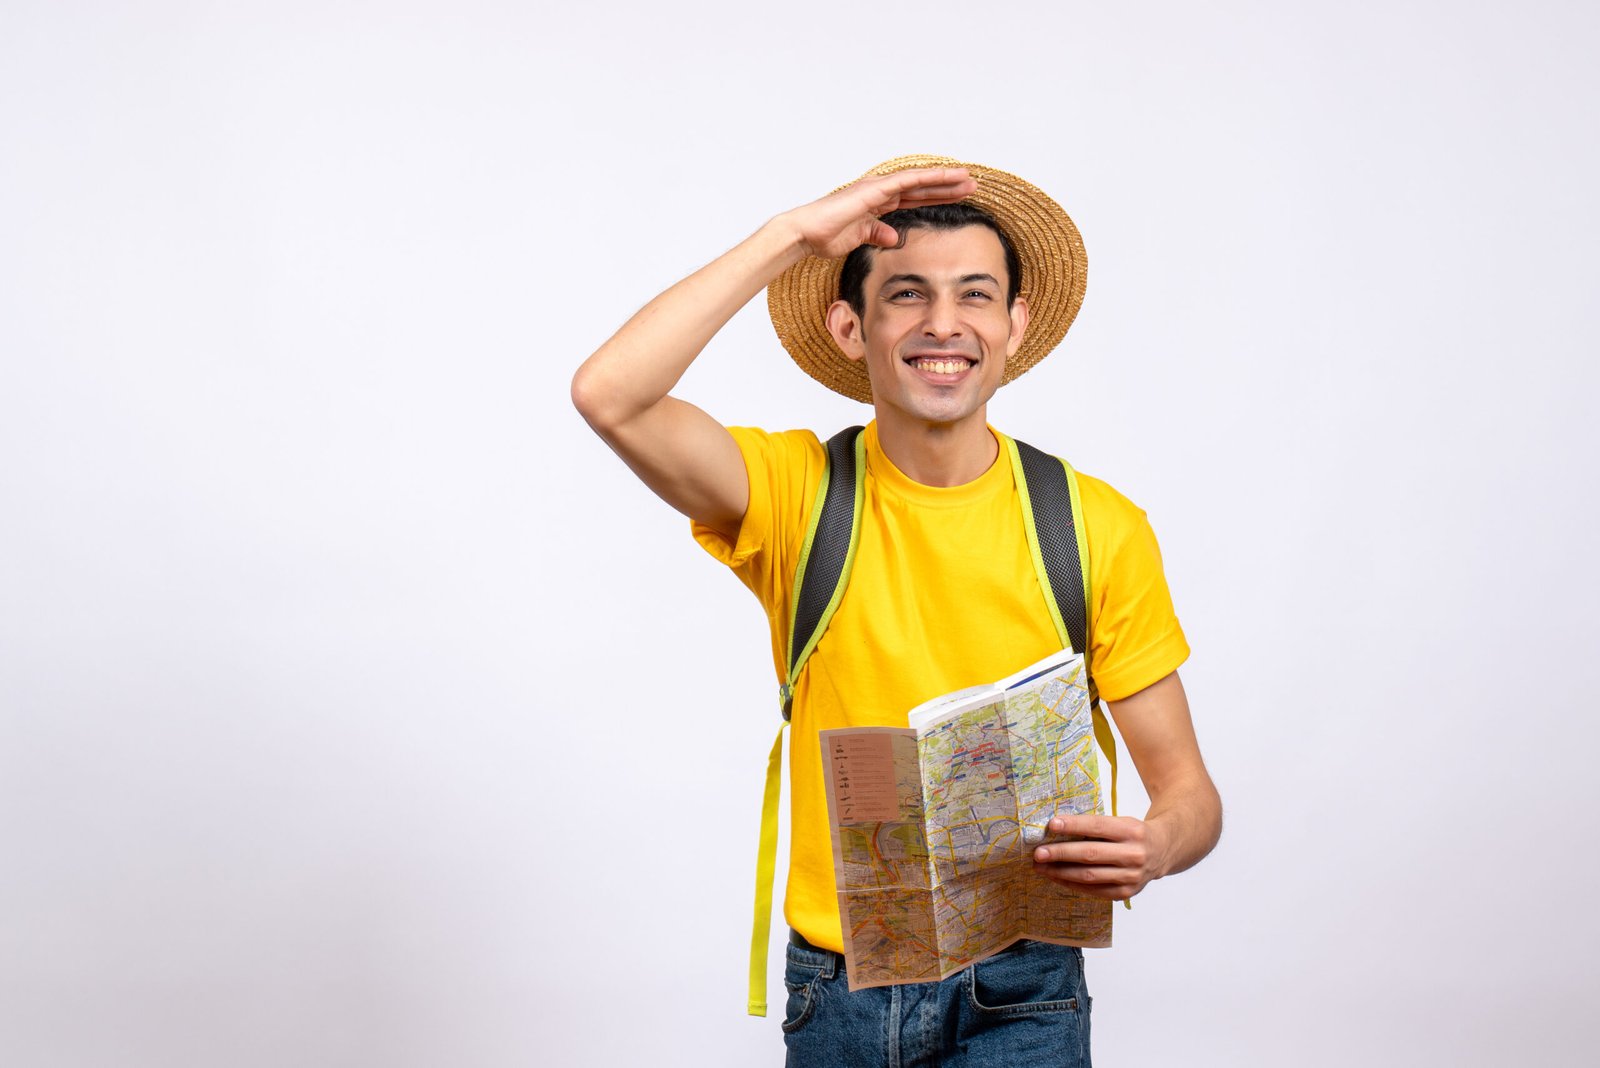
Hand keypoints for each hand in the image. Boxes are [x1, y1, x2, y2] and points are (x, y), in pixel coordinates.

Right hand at [776, 167, 976, 259]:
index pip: (914, 198)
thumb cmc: (826, 236)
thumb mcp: (860, 238)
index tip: (959, 198)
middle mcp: (880, 192)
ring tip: (968, 178)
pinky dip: (928, 177)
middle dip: (947, 188)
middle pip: (922, 188)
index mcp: (878, 204)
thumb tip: (893, 237)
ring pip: (919, 180)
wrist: (807, 234)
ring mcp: (878, 188)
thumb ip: (877, 234)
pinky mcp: (875, 189)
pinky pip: (907, 181)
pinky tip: (946, 176)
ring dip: (944, 179)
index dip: (937, 197)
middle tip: (973, 185)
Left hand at [1031, 814, 1171, 900]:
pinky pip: (1094, 890)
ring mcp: (1131, 876)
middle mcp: (1134, 854)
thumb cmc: (1133, 833)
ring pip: (1090, 876)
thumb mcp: (1121, 822)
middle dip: (1061, 853)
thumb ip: (1095, 827)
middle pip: (1091, 855)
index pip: (1097, 827)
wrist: (1162, 850)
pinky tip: (1057, 877)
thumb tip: (1057, 829)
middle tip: (1038, 852)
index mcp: (1131, 830)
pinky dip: (1072, 884)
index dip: (1074, 826)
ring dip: (1061, 872)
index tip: (1051, 825)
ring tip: (1041, 867)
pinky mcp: (1126, 893)